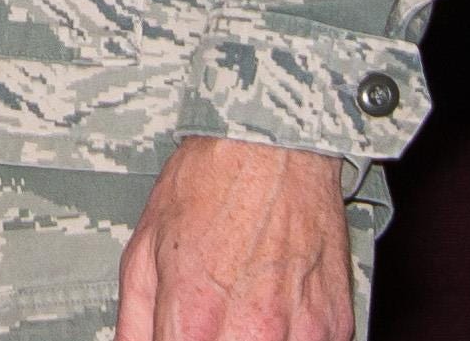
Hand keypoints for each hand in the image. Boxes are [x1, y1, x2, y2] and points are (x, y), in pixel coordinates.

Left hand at [118, 136, 353, 340]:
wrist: (273, 148)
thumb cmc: (210, 185)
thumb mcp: (143, 249)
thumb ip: (134, 321)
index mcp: (194, 318)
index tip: (176, 334)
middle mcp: (251, 332)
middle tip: (210, 321)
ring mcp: (300, 332)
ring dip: (251, 340)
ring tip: (243, 310)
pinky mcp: (335, 324)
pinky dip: (292, 336)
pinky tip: (276, 307)